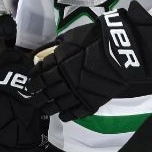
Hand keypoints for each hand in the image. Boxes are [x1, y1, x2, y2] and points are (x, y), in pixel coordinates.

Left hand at [29, 1, 151, 121]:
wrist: (120, 52)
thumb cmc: (96, 39)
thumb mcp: (73, 36)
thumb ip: (60, 45)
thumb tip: (53, 49)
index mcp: (58, 61)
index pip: (40, 73)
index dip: (34, 78)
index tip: (31, 80)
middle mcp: (64, 79)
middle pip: (46, 90)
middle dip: (38, 95)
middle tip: (33, 98)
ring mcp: (77, 91)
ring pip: (58, 103)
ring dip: (49, 107)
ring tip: (44, 109)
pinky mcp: (90, 101)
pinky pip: (75, 111)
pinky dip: (67, 115)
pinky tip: (63, 115)